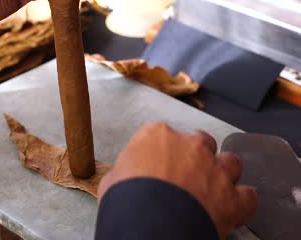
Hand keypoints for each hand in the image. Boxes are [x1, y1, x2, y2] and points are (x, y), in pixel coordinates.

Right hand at [98, 123, 257, 239]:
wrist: (149, 225)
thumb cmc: (126, 200)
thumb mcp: (113, 178)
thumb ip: (127, 169)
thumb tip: (127, 175)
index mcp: (158, 136)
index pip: (164, 134)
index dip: (162, 151)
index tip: (159, 164)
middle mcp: (191, 146)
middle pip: (201, 142)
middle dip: (196, 155)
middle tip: (186, 173)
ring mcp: (216, 170)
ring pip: (231, 161)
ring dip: (223, 172)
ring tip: (212, 187)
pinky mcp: (233, 197)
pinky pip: (248, 195)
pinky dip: (241, 201)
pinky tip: (232, 207)